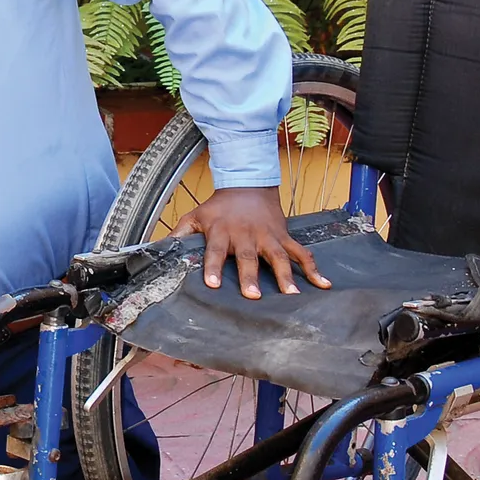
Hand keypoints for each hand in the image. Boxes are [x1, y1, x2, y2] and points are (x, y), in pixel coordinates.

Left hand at [172, 186, 331, 299]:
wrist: (248, 184)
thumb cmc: (219, 206)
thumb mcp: (195, 216)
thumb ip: (179, 234)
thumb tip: (155, 250)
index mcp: (221, 232)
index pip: (215, 251)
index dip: (214, 267)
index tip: (214, 284)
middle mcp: (246, 235)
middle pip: (248, 257)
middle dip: (250, 275)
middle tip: (253, 295)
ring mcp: (267, 237)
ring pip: (278, 257)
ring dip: (285, 276)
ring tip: (291, 295)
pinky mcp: (284, 237)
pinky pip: (301, 253)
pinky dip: (313, 268)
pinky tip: (323, 284)